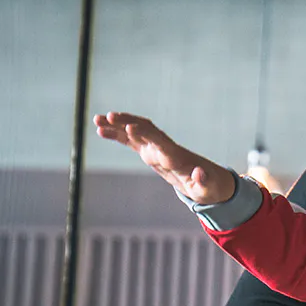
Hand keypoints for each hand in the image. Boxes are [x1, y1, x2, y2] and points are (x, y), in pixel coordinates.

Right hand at [94, 112, 234, 204]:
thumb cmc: (208, 186)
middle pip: (146, 130)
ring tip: (96, 119)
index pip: (160, 142)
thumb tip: (199, 172)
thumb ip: (203, 182)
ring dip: (118, 125)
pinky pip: (131, 141)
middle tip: (109, 116)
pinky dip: (117, 134)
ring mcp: (157, 148)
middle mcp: (165, 148)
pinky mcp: (150, 152)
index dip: (146, 134)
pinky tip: (99, 130)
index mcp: (177, 156)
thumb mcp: (208, 188)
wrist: (209, 181)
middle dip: (129, 122)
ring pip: (136, 132)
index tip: (130, 127)